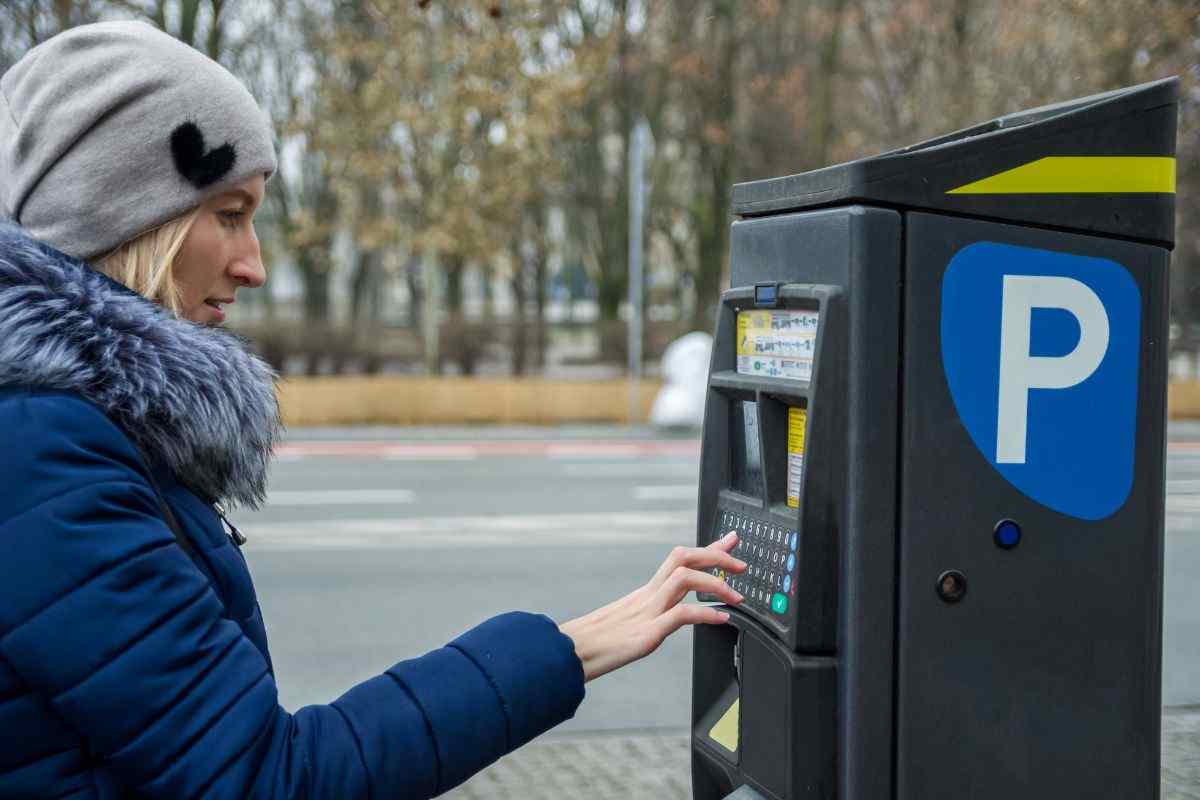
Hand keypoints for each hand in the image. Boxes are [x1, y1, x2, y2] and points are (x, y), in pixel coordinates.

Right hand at [557, 531, 746, 682]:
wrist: (569, 656)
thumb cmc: (594, 644)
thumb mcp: (628, 625)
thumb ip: (650, 617)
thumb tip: (671, 618)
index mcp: (645, 593)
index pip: (680, 559)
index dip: (709, 547)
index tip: (731, 539)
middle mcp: (647, 596)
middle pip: (684, 557)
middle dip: (717, 555)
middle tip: (741, 563)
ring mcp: (647, 612)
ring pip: (684, 578)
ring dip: (716, 583)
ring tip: (736, 596)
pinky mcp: (646, 633)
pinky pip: (680, 615)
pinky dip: (705, 614)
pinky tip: (721, 619)